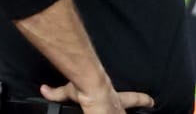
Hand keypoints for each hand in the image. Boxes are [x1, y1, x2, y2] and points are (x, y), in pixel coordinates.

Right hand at [40, 81, 154, 113]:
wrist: (92, 85)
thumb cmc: (83, 87)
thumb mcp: (69, 92)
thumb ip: (57, 93)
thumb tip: (43, 89)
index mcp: (113, 98)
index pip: (132, 99)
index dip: (142, 100)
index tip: (152, 101)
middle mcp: (117, 106)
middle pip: (128, 112)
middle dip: (133, 111)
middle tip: (149, 106)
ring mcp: (116, 112)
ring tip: (130, 113)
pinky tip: (141, 107)